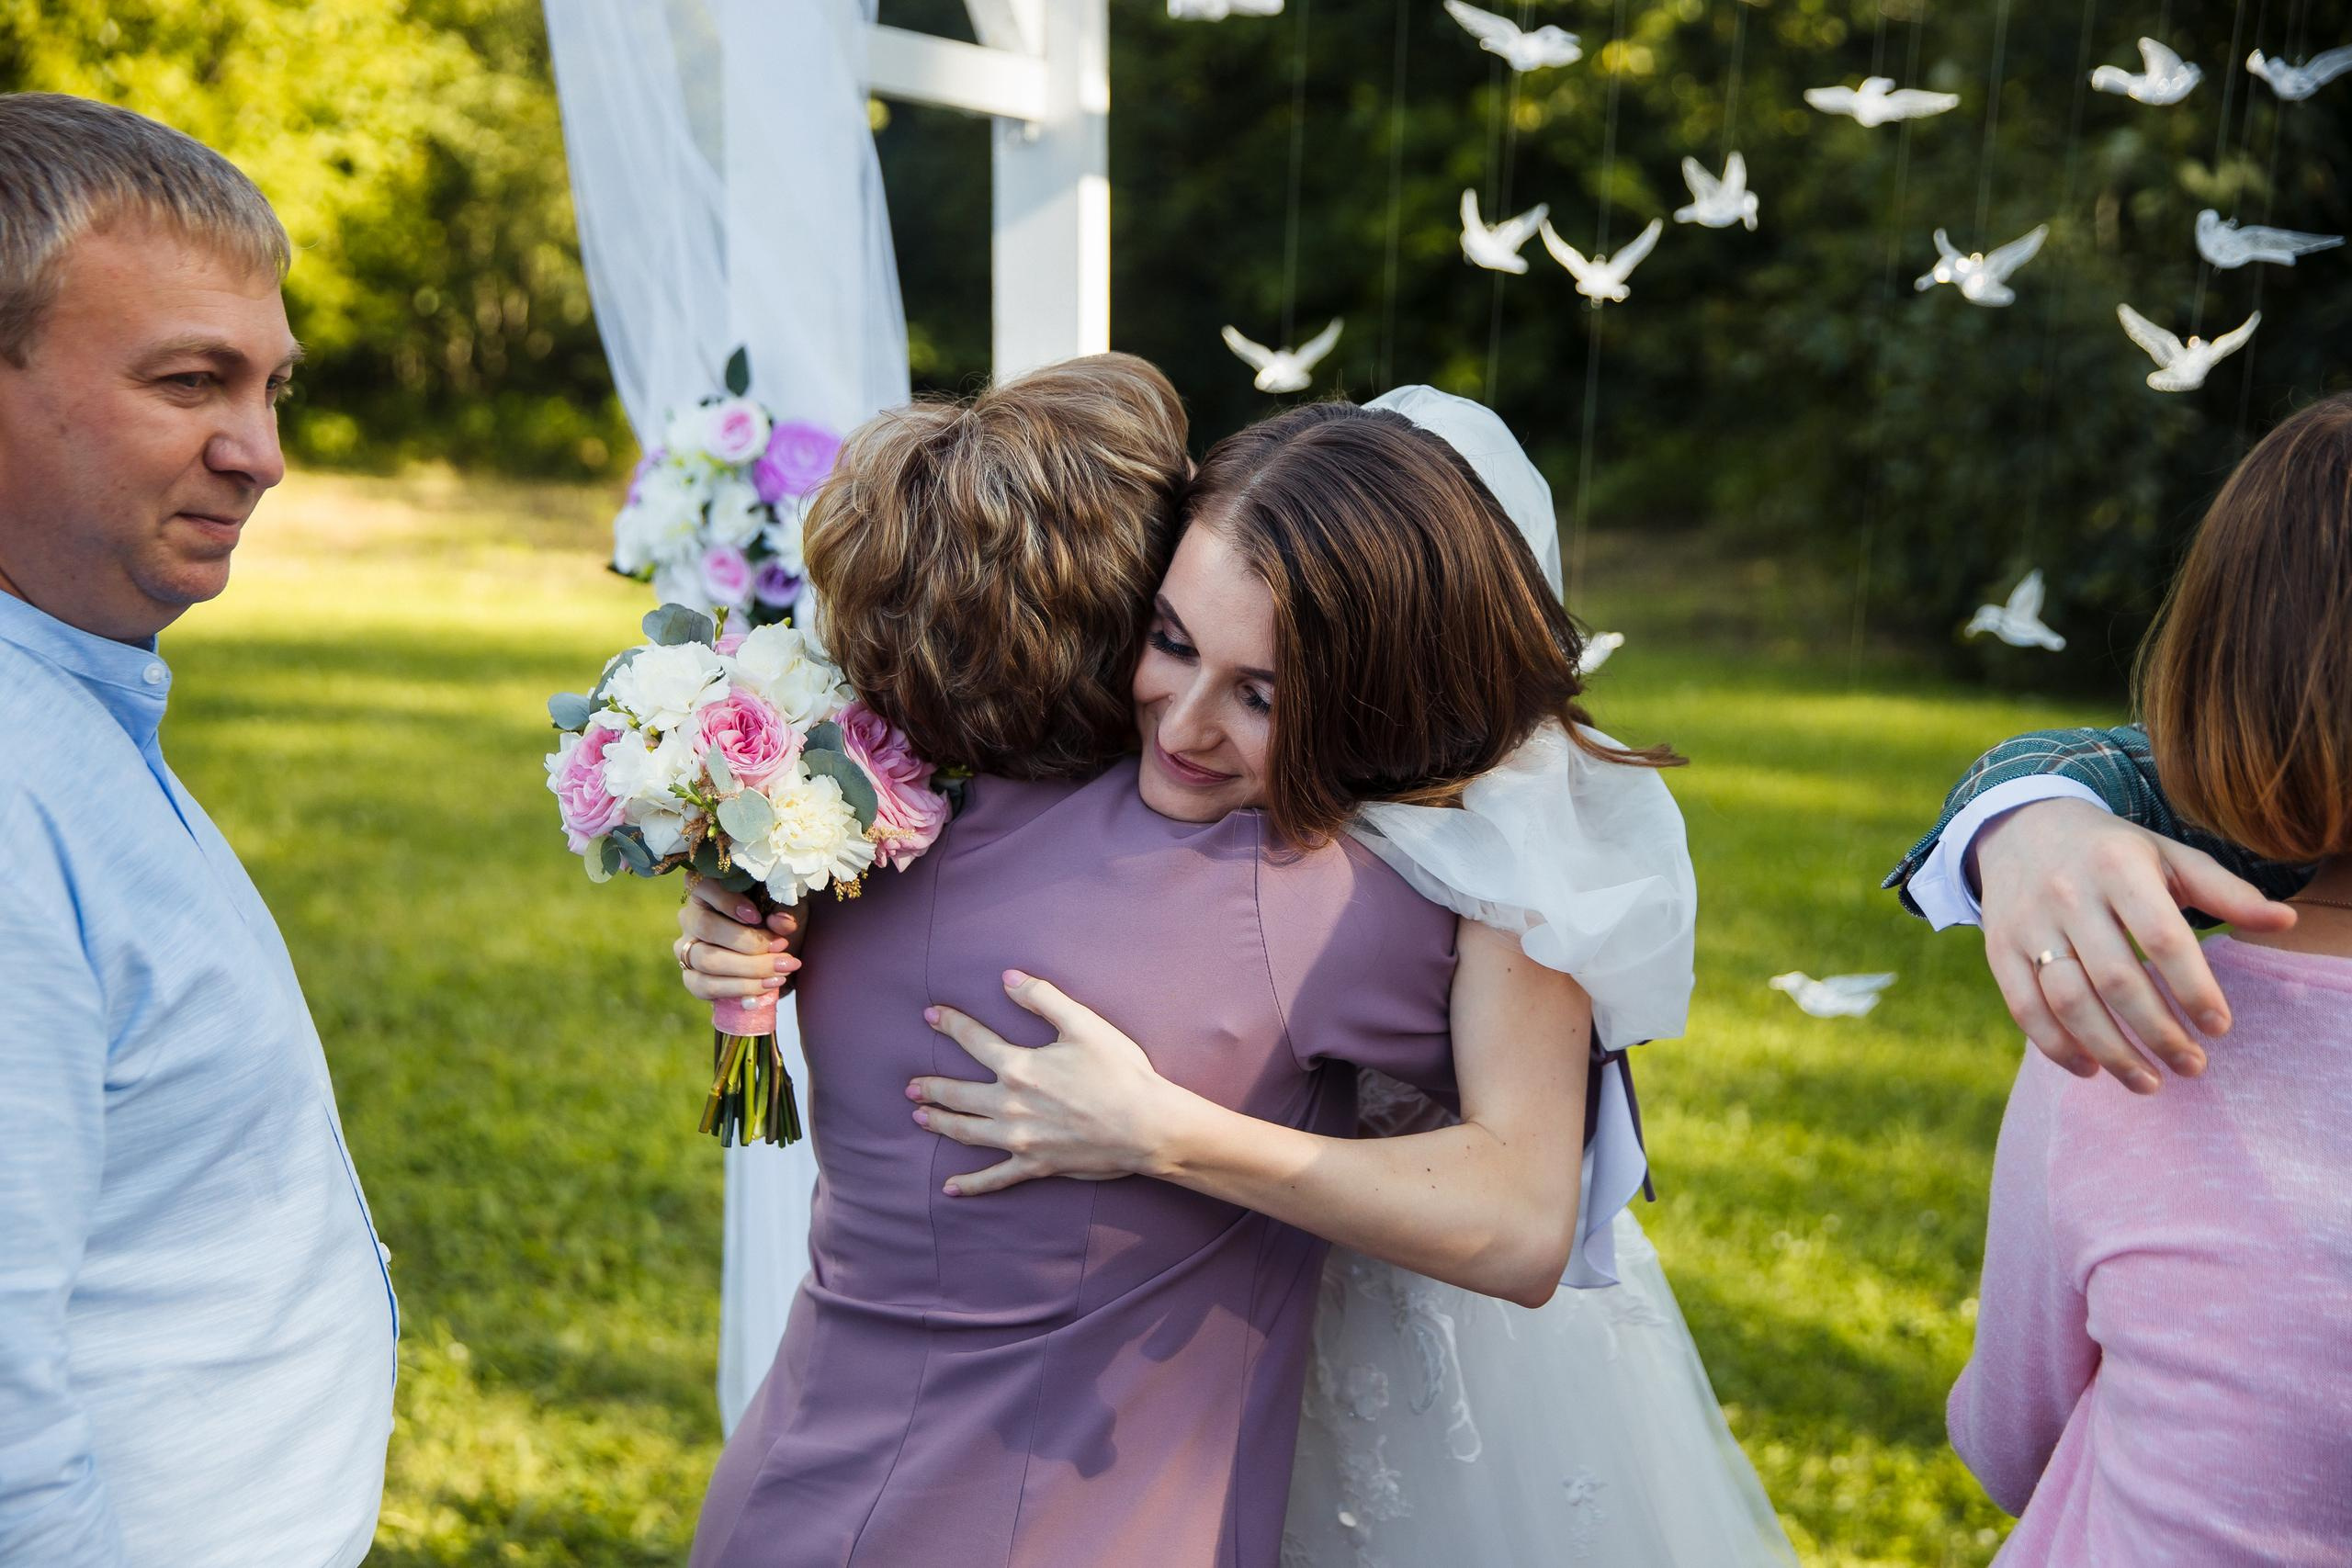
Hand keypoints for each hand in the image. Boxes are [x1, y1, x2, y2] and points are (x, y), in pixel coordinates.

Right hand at [673, 873, 800, 1002]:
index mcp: (707, 891)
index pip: (703, 886)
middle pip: (707, 928)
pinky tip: (767, 986)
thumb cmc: (775, 922)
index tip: (757, 916)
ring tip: (781, 971)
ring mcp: (685, 949)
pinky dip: (740, 989)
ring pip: (707, 960)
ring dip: (749, 969)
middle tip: (782, 948)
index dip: (728, 901)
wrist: (773, 956)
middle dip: (749, 943)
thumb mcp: (786, 910)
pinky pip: (706, 987)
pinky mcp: (691, 978)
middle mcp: (690, 918)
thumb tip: (782, 922)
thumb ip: (785, 911)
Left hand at [912, 970, 1188, 1196]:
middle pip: (958, 1094)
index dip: (950, 1024)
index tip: (930, 1015)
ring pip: (967, 1132)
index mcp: (1019, 1067)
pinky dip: (971, 1184)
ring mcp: (1019, 1139)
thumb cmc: (1119, 1072)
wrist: (1147, 1126)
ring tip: (920, 1117)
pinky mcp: (1035, 1165)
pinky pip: (995, 1178)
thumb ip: (1043, 997)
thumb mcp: (1084, 1024)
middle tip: (911, 1085)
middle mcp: (1010, 1105)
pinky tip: (950, 1188)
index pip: (973, 1040)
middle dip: (931, 1087)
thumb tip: (1007, 978)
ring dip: (940, 1123)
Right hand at [1974, 798, 2295, 1091]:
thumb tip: (2286, 922)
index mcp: (2117, 866)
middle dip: (2158, 1033)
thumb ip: (2225, 891)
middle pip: (2116, 979)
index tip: (2220, 1028)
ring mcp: (2028, 923)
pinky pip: (2025, 1008)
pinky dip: (2057, 1047)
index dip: (2194, 989)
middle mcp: (2067, 893)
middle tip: (2192, 1066)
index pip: (2161, 938)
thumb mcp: (2167, 857)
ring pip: (2069, 1001)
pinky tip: (2092, 1068)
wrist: (2020, 829)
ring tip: (2149, 1081)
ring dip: (2112, 1051)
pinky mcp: (1999, 949)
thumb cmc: (2110, 852)